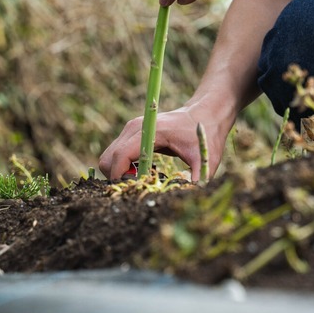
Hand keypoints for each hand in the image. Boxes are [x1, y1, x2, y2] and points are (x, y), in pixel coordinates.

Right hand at [97, 105, 229, 181]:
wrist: (206, 113)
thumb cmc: (206, 134)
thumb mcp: (205, 159)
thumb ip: (197, 179)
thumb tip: (187, 199)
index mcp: (149, 131)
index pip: (119, 157)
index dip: (120, 178)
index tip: (136, 190)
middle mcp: (134, 128)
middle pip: (108, 159)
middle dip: (118, 178)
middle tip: (141, 186)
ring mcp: (131, 130)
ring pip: (110, 157)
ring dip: (122, 173)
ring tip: (146, 178)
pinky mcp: (133, 134)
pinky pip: (118, 155)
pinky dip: (126, 167)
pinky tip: (147, 171)